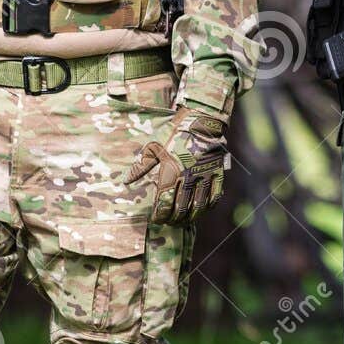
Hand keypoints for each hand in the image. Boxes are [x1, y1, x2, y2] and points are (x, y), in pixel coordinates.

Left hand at [127, 108, 229, 224]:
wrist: (202, 120)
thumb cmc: (174, 132)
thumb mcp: (154, 147)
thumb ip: (141, 166)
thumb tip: (126, 181)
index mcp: (171, 171)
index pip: (165, 203)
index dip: (160, 215)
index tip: (156, 219)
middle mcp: (188, 177)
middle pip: (181, 208)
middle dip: (173, 219)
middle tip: (168, 222)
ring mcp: (204, 176)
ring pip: (198, 206)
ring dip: (190, 217)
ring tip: (183, 221)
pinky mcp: (217, 173)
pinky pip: (214, 196)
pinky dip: (207, 207)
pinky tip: (201, 211)